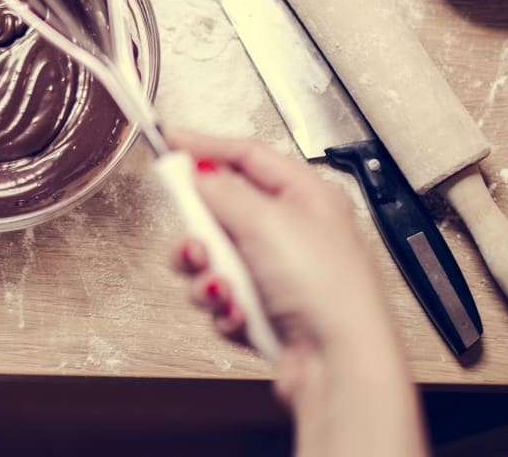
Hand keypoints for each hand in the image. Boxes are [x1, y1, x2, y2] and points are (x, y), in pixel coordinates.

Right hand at [168, 131, 402, 400]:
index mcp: (306, 197)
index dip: (207, 146)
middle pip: (223, 211)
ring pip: (214, 258)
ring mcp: (276, 273)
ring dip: (208, 274)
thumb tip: (198, 173)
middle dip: (201, 231)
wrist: (336, 364)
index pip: (248, 156)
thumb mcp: (266, 222)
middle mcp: (292, 231)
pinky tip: (239, 313)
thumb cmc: (328, 291)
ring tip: (218, 285)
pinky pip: (221, 296)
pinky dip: (223, 306)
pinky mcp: (263, 311)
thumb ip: (224, 192)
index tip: (171, 142)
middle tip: (195, 240)